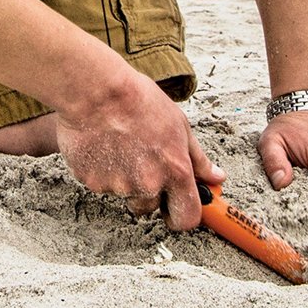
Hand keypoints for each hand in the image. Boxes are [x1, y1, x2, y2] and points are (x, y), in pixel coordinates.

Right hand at [55, 78, 224, 231]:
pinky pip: (100, 184)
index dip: (181, 215)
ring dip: (123, 181)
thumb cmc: (137, 99)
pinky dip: (100, 171)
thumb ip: (197, 158)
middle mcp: (147, 184)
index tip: (175, 207)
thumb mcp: (178, 123)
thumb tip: (216, 177)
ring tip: (118, 146)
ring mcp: (117, 186)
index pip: (186, 218)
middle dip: (147, 192)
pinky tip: (100, 144)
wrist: (94, 89)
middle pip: (149, 208)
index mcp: (175, 171)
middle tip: (139, 160)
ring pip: (124, 195)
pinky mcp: (91, 182)